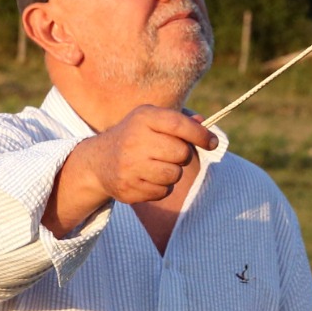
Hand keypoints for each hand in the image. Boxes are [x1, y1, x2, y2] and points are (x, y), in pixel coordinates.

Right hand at [79, 105, 216, 203]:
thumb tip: (205, 124)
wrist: (99, 161)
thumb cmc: (135, 136)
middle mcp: (134, 141)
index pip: (179, 125)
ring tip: (157, 166)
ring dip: (173, 173)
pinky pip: (163, 192)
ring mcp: (129, 167)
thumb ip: (179, 121)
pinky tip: (147, 177)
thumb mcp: (152, 120)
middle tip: (170, 154)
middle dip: (182, 155)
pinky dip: (162, 187)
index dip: (200, 134)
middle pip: (181, 153)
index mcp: (143, 118)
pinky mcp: (128, 189)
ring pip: (174, 175)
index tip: (212, 143)